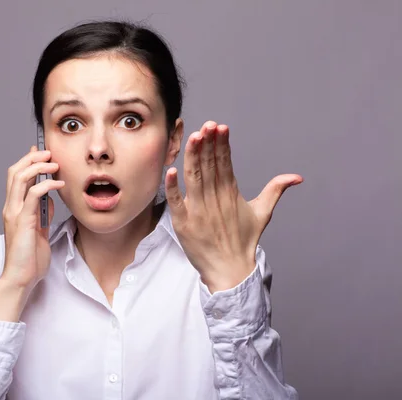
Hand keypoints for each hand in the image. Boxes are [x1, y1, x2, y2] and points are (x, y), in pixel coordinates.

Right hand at [0, 145, 64, 287]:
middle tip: (49, 153)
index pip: (16, 177)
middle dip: (32, 158)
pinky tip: (59, 184)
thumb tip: (49, 199)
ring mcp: (14, 213)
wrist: (21, 278)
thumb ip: (42, 214)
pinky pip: (33, 195)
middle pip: (15, 171)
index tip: (41, 152)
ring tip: (54, 163)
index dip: (28, 161)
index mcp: (13, 209)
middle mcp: (10, 208)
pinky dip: (46, 185)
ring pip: (20, 178)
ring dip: (38, 166)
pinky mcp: (23, 221)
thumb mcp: (40, 231)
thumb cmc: (29, 259)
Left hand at [164, 121, 302, 292]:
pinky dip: (173, 188)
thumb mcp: (262, 213)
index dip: (222, 145)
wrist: (231, 270)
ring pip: (194, 179)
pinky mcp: (183, 223)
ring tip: (194, 138)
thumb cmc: (244, 241)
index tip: (220, 127)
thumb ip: (275, 190)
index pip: (225, 163)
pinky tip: (172, 170)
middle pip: (210, 167)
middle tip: (207, 126)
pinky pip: (176, 202)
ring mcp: (198, 211)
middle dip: (208, 145)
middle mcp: (215, 199)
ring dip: (193, 158)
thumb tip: (297, 177)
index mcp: (231, 193)